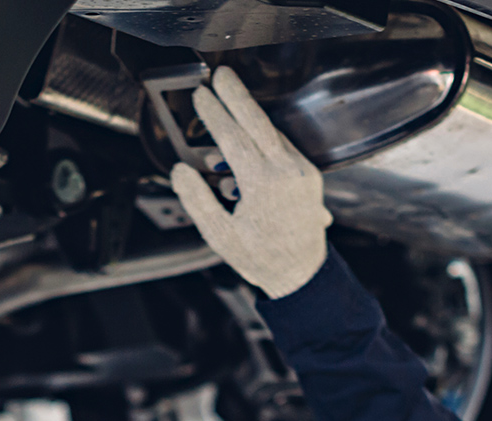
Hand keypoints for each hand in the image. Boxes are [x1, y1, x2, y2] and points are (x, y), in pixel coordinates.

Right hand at [170, 66, 332, 299]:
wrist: (302, 274)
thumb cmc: (262, 258)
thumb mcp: (221, 236)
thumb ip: (198, 201)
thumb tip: (181, 171)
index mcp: (263, 185)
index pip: (233, 137)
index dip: (214, 114)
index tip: (200, 96)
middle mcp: (287, 173)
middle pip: (258, 122)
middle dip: (236, 95)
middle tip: (219, 74)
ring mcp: (303, 173)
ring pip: (273, 132)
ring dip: (250, 115)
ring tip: (228, 100)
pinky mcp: (310, 176)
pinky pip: (284, 146)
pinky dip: (265, 136)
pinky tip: (249, 135)